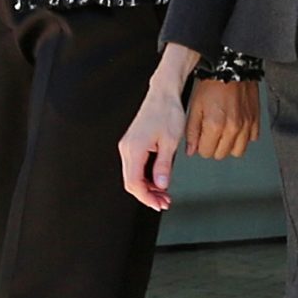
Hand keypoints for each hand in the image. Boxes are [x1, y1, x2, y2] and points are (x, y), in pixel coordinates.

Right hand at [119, 83, 189, 210]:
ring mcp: (128, 145)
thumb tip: (161, 185)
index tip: (158, 204)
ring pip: (133, 175)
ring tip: (164, 194)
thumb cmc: (168, 111)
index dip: (146, 197)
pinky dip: (146, 176)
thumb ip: (163, 165)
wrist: (164, 93)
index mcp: (134, 149)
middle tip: (164, 202)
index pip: (134, 183)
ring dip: (148, 186)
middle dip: (148, 195)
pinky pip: (136, 166)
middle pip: (131, 181)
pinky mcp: (133, 143)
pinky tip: (158, 180)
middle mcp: (127, 148)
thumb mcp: (170, 141)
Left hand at [185, 78, 261, 159]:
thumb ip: (191, 131)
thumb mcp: (194, 106)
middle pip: (221, 154)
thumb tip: (191, 150)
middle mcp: (233, 128)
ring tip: (224, 132)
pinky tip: (237, 126)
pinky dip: (244, 136)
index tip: (201, 136)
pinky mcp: (256, 120)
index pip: (206, 152)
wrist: (231, 67)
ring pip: (238, 151)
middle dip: (214, 146)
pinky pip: (252, 139)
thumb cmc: (212, 83)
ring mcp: (246, 125)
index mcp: (215, 125)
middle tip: (211, 132)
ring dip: (230, 145)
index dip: (201, 145)